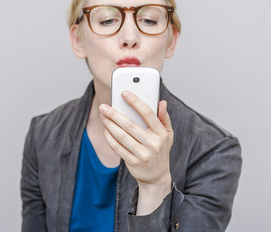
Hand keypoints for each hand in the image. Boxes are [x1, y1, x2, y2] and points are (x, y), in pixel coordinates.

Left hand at [99, 90, 172, 214]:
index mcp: (162, 133)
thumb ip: (164, 118)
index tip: (123, 93)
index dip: (135, 101)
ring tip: (103, 116)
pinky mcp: (133, 162)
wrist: (157, 177)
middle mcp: (153, 144)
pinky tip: (105, 129)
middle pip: (130, 125)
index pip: (147, 113)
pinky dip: (110, 137)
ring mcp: (143, 154)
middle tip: (104, 106)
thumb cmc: (160, 150)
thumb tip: (162, 102)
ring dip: (110, 125)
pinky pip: (118, 148)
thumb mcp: (167, 135)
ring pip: (122, 136)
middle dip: (115, 114)